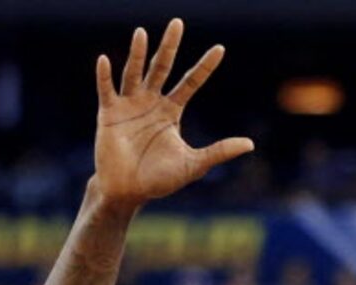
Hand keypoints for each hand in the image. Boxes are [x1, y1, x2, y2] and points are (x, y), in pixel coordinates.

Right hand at [93, 20, 253, 211]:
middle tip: (178, 23)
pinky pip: (107, 90)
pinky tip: (105, 60)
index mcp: (171, 111)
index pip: (191, 82)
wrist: (129, 191)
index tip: (220, 49)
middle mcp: (151, 101)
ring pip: (135, 72)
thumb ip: (220, 151)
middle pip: (162, 67)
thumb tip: (250, 144)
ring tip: (142, 33)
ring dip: (138, 54)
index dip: (205, 67)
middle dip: (170, 46)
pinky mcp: (109, 113)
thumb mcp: (194, 164)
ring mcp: (129, 104)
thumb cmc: (159, 179)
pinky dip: (104, 76)